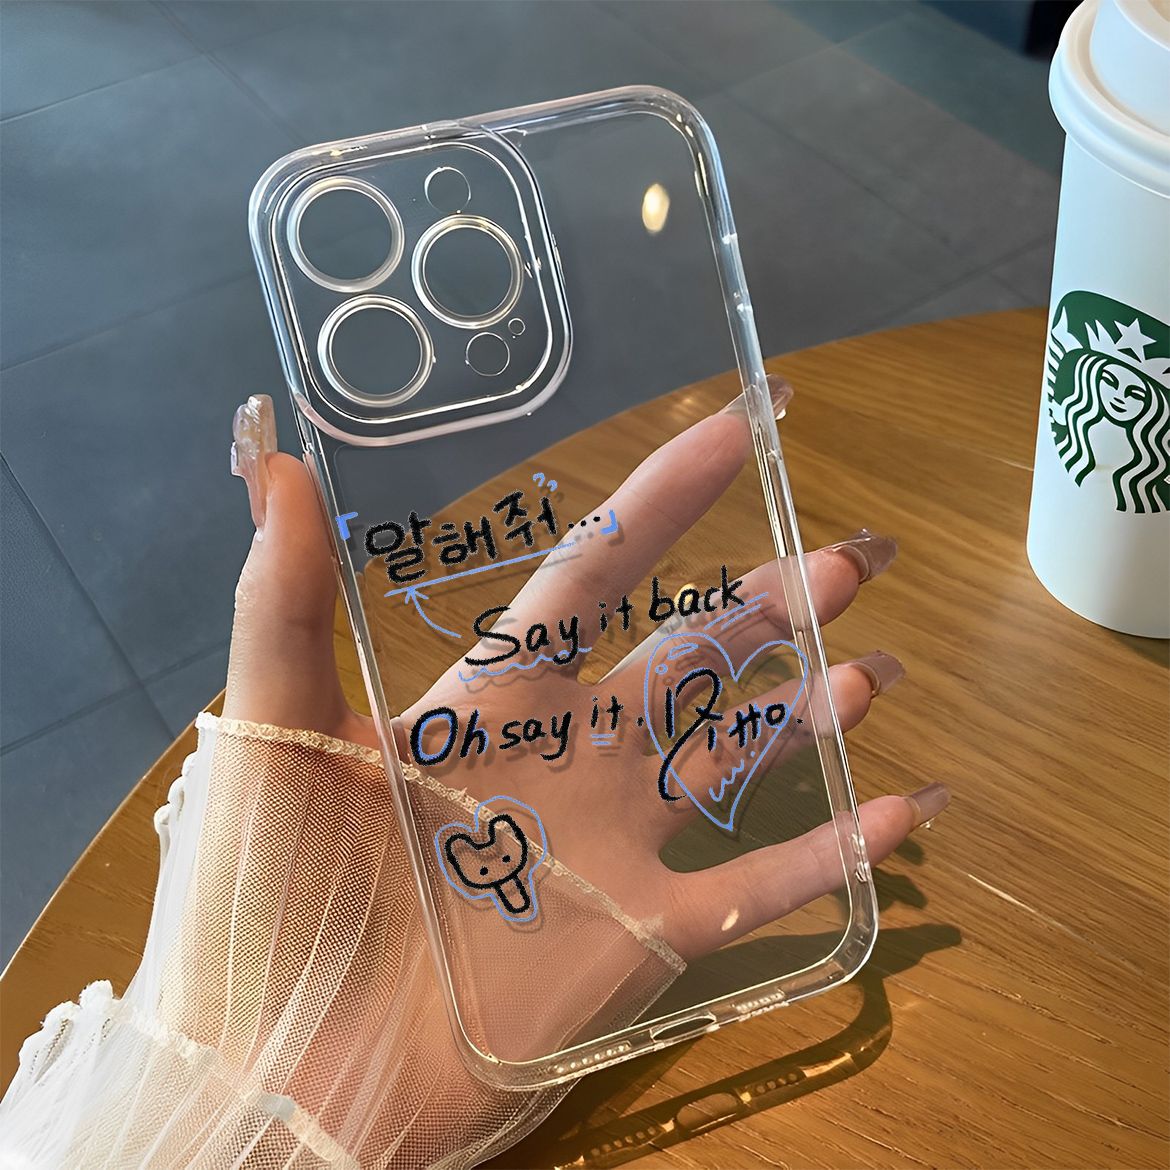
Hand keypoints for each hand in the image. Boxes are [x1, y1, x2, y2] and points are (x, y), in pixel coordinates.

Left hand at [226, 383, 948, 965]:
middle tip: (848, 557)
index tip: (738, 431)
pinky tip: (900, 810)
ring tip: (873, 665)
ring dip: (804, 709)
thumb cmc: (271, 897)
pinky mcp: (645, 939)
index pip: (594, 577)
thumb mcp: (275, 735)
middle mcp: (567, 757)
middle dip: (769, 605)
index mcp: (491, 699)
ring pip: (732, 759)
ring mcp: (615, 847)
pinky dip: (830, 854)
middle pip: (689, 659)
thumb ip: (285, 603)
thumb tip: (280, 462)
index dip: (663, 503)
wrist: (289, 1074)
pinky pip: (759, 890)